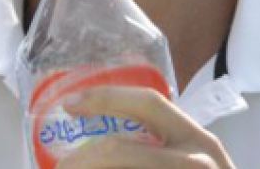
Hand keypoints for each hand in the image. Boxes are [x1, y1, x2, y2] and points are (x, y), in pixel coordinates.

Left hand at [59, 86, 235, 168]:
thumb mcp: (196, 163)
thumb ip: (161, 150)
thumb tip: (97, 150)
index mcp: (199, 141)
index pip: (148, 103)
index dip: (106, 98)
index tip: (70, 103)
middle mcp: (195, 162)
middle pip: (119, 150)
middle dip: (80, 160)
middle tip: (60, 168)